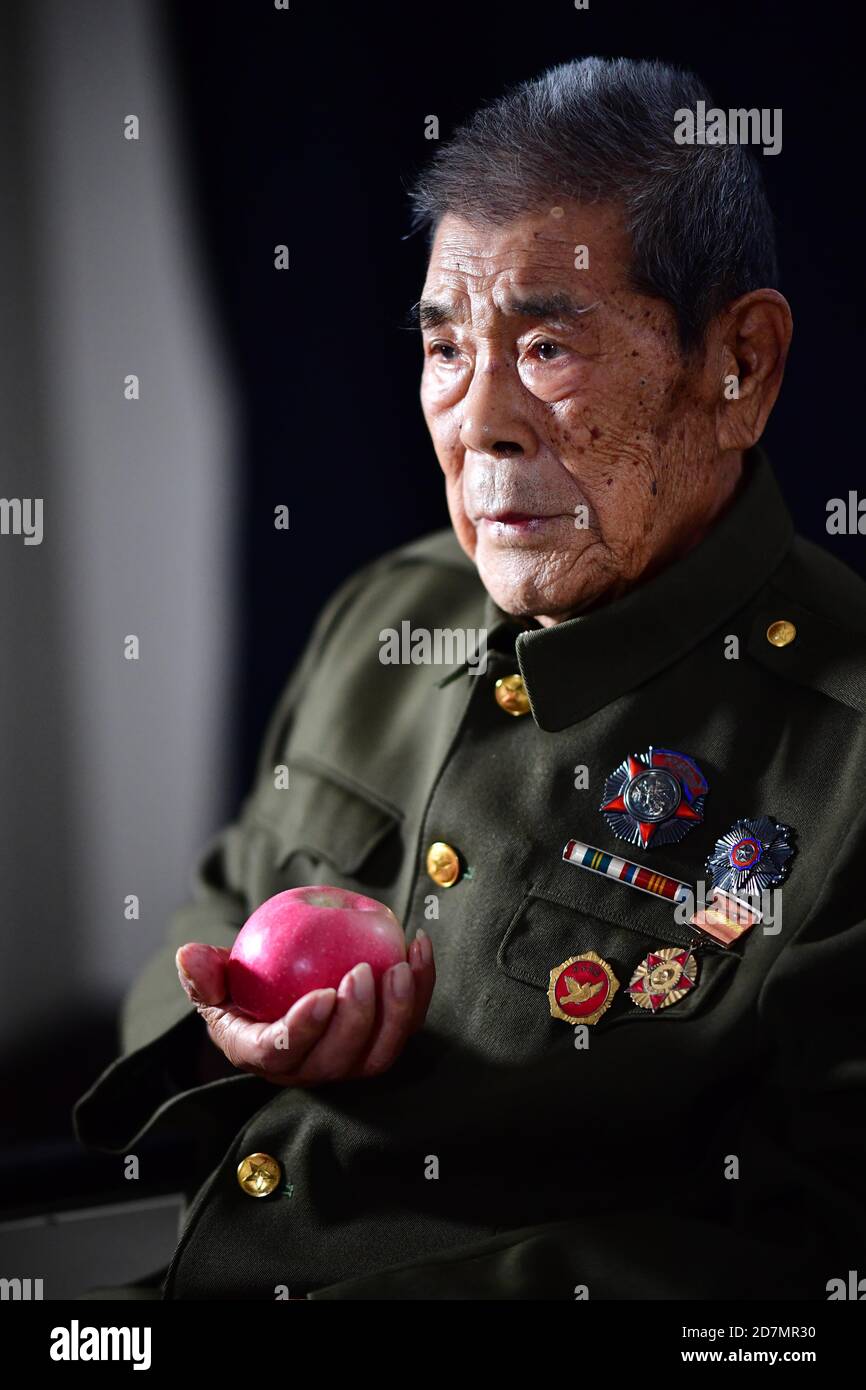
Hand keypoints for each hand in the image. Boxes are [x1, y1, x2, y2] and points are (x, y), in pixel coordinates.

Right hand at [175, 932, 434, 1086]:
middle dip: (356, 1021)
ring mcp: (348, 1063)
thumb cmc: (243, 986)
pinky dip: (419, 989)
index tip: (322, 994)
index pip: (281, 1054)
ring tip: (401, 964)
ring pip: (379, 1053)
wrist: (280, 994)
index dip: (303, 1031)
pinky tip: (420, 946)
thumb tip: (188, 955)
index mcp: (262, 1056)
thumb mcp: (214, 979)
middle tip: (363, 972)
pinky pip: (405, 1024)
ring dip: (398, 1012)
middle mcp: (307, 1071)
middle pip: (337, 1061)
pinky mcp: (380, 1045)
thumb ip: (203, 972)